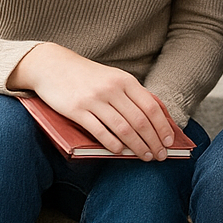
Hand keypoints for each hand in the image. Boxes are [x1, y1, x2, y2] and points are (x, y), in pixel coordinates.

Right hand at [8, 42, 175, 160]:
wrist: (53, 65)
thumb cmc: (87, 76)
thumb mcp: (114, 78)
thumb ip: (131, 95)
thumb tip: (152, 119)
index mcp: (126, 80)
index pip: (151, 107)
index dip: (163, 126)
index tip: (170, 141)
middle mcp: (113, 89)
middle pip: (140, 120)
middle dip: (153, 141)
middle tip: (161, 156)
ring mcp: (95, 99)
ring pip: (123, 128)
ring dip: (137, 146)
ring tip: (145, 157)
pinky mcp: (77, 109)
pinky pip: (99, 131)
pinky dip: (113, 143)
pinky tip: (120, 152)